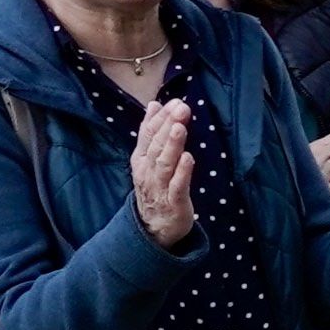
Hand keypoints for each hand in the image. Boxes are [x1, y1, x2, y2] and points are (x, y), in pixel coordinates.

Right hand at [127, 86, 198, 246]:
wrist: (153, 227)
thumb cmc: (156, 187)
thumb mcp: (149, 158)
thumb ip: (151, 132)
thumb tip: (154, 104)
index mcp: (141, 159)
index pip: (148, 134)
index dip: (160, 118)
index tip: (174, 102)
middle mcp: (147, 171)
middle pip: (156, 146)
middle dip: (168, 126)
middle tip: (180, 108)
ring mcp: (159, 187)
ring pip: (164, 164)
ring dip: (172, 145)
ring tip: (180, 127)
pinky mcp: (173, 202)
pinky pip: (177, 186)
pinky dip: (182, 172)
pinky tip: (189, 158)